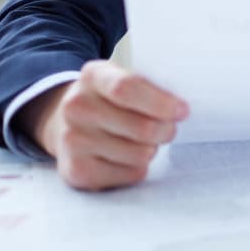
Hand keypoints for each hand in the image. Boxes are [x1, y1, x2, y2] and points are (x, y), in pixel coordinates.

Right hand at [17, 60, 188, 190]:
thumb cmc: (110, 100)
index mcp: (93, 76)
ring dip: (152, 149)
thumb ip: (149, 86)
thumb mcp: (122, 78)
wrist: (66, 124)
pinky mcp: (76, 171)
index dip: (161, 102)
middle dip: (166, 130)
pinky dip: (139, 168)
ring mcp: (72, 140)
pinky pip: (129, 174)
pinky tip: (129, 157)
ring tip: (145, 141)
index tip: (182, 111)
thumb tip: (181, 109)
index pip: (127, 87)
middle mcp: (76, 107)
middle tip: (169, 128)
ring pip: (139, 154)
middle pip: (141, 127)